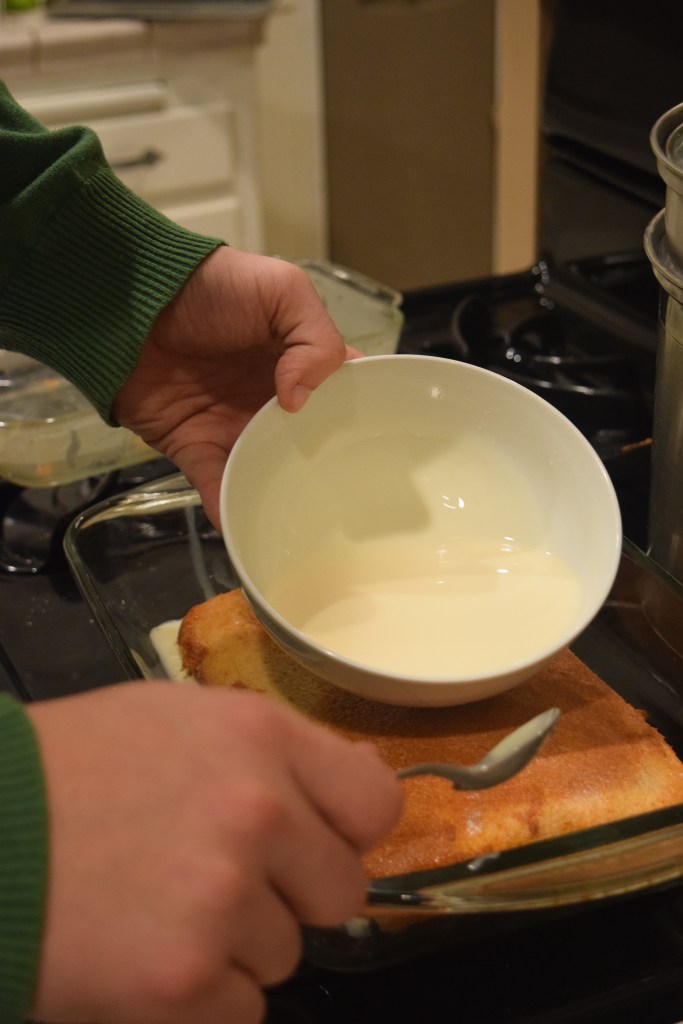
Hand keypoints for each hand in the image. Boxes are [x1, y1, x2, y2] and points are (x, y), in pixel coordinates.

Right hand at [28, 683, 401, 1023]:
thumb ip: (275, 750)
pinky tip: (143, 957)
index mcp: (259, 737)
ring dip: (235, 946)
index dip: (348, 828)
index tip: (317, 841)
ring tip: (157, 909)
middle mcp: (257, 812)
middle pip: (341, 890)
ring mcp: (223, 900)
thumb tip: (366, 778)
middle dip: (290, 894)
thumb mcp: (178, 720)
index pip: (375, 802)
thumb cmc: (72, 768)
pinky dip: (202, 999)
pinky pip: (242, 1011)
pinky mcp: (186, 981)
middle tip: (216, 880)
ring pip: (285, 954)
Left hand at [112, 247, 353, 529]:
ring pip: (267, 470)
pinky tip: (243, 524)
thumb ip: (314, 337)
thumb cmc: (211, 286)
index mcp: (300, 363)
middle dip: (327, 469)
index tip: (380, 445)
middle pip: (309, 445)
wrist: (132, 299)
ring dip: (281, 494)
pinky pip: (215, 484)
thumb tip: (301, 399)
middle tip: (348, 495)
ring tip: (302, 522)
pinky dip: (227, 506)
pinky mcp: (195, 445)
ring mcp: (233, 426)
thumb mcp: (281, 288)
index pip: (342, 396)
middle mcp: (272, 401)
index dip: (362, 419)